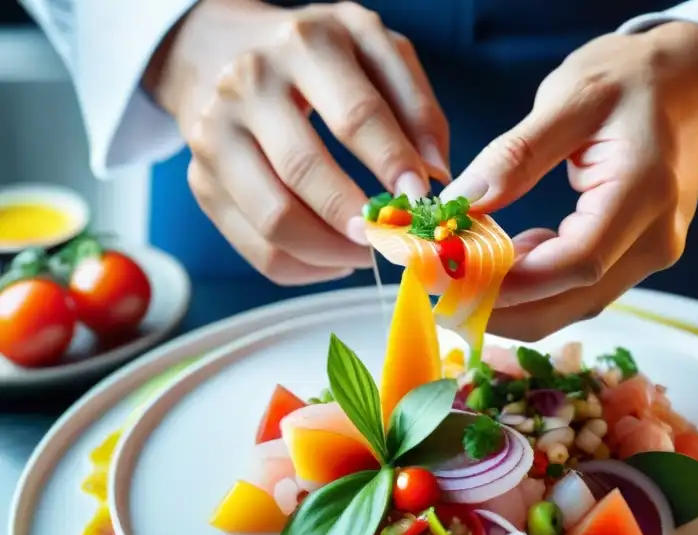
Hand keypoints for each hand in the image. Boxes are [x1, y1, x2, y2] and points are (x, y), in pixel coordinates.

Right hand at [145, 0, 449, 283]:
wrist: (221, 50)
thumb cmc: (316, 57)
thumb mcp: (375, 52)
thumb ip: (416, 107)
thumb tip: (436, 175)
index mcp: (304, 44)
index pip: (355, 115)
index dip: (391, 163)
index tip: (420, 199)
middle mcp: (248, 84)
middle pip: (304, 171)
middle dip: (357, 218)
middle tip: (391, 238)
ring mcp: (215, 135)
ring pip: (275, 219)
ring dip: (332, 253)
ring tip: (366, 252)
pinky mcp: (201, 181)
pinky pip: (256, 248)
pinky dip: (304, 267)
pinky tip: (333, 258)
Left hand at [442, 22, 697, 339]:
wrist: (694, 84)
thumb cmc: (634, 78)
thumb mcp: (571, 96)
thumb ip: (516, 155)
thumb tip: (462, 204)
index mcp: (645, 191)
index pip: (577, 263)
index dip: (513, 283)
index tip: (454, 276)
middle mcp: (656, 238)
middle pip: (574, 302)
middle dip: (504, 309)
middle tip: (443, 293)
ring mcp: (651, 254)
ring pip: (576, 304)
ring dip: (517, 301)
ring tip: (463, 273)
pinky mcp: (638, 257)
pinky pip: (583, 287)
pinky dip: (538, 284)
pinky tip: (507, 256)